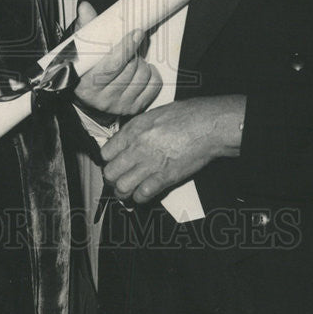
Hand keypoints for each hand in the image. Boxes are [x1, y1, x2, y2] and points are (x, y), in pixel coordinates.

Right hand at [73, 1, 161, 120]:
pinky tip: (140, 71)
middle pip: (131, 68)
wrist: (91, 99)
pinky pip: (154, 85)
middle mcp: (104, 99)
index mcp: (87, 84)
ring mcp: (121, 105)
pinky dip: (151, 74)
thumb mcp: (82, 50)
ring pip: (144, 75)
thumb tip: (85, 8)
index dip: (127, 47)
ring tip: (132, 60)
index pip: (113, 65)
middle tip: (129, 47)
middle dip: (133, 53)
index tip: (136, 32)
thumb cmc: (87, 71)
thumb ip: (86, 28)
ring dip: (141, 62)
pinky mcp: (135, 108)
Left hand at [101, 95, 245, 203]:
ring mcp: (150, 163)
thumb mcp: (153, 115)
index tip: (113, 164)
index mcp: (133, 130)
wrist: (207, 125)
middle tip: (117, 181)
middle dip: (112, 180)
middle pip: (110, 172)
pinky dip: (139, 198)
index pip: (105, 153)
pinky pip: (142, 194)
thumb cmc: (186, 116)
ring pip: (122, 187)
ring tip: (126, 192)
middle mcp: (137, 147)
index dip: (108, 161)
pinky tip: (142, 195)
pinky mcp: (165, 177)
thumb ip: (137, 130)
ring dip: (122, 192)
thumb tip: (127, 141)